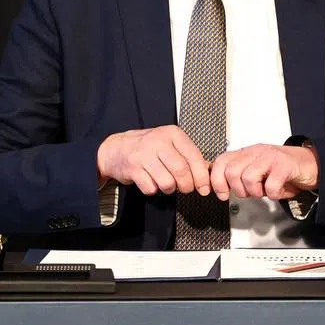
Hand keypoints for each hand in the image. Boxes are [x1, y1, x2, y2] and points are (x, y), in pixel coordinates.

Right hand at [96, 125, 212, 196]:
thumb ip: (189, 156)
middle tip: (186, 189)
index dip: (201, 176)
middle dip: (187, 186)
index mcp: (172, 134)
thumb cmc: (148, 148)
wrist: (117, 148)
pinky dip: (153, 190)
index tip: (204, 187)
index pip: (194, 156)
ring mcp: (144, 154)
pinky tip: (151, 182)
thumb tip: (208, 172)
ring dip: (170, 189)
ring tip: (166, 184)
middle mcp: (158, 141)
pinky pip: (151, 188)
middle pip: (181, 171)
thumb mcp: (170, 144)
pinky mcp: (133, 168)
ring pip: (167, 182)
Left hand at [210, 144, 317, 201]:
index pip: (221, 162)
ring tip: (266, 191)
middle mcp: (256, 152)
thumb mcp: (258, 170)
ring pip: (248, 178)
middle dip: (238, 190)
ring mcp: (270, 157)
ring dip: (256, 192)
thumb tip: (221, 187)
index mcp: (247, 153)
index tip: (221, 193)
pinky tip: (279, 190)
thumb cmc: (284, 169)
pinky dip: (274, 194)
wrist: (312, 163)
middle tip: (250, 193)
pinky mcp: (284, 166)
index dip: (217, 180)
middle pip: (232, 172)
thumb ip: (240, 176)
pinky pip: (270, 186)